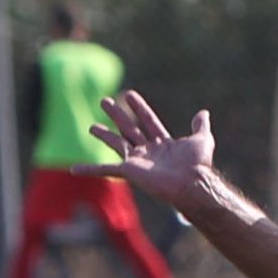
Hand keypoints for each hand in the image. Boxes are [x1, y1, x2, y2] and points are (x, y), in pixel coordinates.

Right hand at [81, 90, 214, 214]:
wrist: (192, 183)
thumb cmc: (198, 165)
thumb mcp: (203, 140)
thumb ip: (201, 126)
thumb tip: (203, 112)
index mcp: (163, 142)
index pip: (148, 120)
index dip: (139, 107)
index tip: (130, 94)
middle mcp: (149, 150)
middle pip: (129, 127)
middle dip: (117, 114)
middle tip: (104, 100)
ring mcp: (138, 160)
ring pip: (116, 143)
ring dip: (104, 134)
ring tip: (91, 127)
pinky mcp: (129, 170)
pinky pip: (105, 169)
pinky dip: (89, 169)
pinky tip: (74, 169)